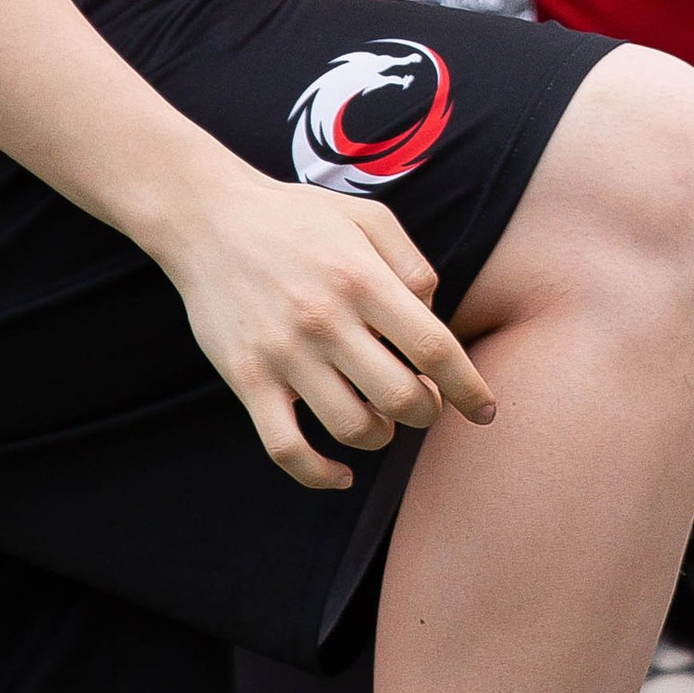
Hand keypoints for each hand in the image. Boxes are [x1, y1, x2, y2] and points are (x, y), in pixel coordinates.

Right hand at [150, 160, 494, 492]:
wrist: (209, 220)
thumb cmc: (298, 218)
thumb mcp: (368, 218)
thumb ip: (413, 265)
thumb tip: (436, 316)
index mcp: (364, 279)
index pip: (434, 350)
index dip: (468, 388)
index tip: (484, 410)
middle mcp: (327, 321)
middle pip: (401, 397)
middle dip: (428, 412)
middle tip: (425, 403)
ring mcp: (285, 354)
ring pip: (352, 428)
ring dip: (382, 436)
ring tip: (383, 420)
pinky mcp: (248, 379)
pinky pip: (286, 448)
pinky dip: (319, 474)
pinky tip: (341, 474)